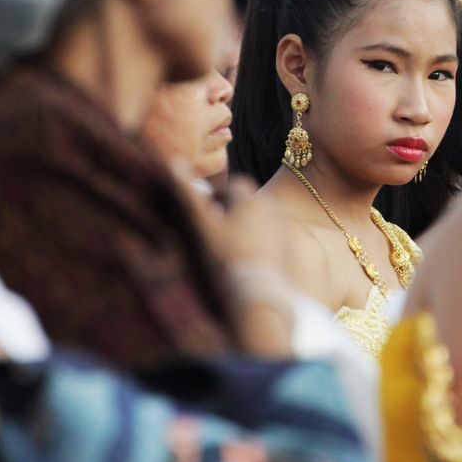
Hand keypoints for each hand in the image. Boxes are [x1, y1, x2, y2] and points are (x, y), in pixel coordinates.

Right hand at [173, 162, 293, 356]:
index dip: (218, 196)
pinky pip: (270, 240)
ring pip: (260, 220)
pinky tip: (243, 262)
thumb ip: (188, 194)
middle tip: (213, 230)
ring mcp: (283, 232)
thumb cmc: (226, 260)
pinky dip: (257, 244)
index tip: (204, 212)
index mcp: (252, 199)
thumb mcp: (202, 226)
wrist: (258, 299)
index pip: (235, 185)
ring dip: (245, 227)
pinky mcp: (289, 252)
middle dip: (232, 210)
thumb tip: (172, 161)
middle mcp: (272, 210)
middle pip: (249, 202)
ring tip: (226, 248)